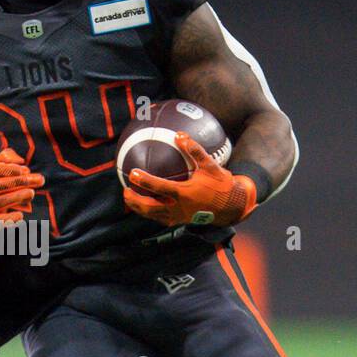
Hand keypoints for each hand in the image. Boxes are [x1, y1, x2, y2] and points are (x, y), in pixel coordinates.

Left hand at [123, 132, 257, 227]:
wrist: (232, 206)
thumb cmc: (221, 184)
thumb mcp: (210, 165)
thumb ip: (194, 150)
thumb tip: (180, 135)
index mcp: (185, 194)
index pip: (159, 188)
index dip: (145, 181)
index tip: (132, 173)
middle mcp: (179, 208)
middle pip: (150, 208)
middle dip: (135, 200)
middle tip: (125, 190)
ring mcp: (179, 217)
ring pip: (153, 215)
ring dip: (139, 208)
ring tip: (129, 199)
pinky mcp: (180, 221)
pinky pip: (160, 218)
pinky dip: (150, 212)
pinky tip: (145, 205)